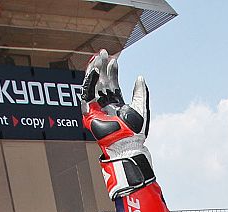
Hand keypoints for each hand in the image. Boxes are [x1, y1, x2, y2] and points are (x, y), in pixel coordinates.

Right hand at [81, 50, 154, 196]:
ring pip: (93, 86)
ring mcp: (96, 108)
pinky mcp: (89, 113)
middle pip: (101, 82)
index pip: (112, 84)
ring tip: (98, 58)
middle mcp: (105, 105)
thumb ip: (140, 92)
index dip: (112, 71)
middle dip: (101, 67)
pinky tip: (93, 71)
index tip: (114, 59)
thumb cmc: (136, 131)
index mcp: (117, 104)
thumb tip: (140, 78)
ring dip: (94, 71)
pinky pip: (86, 95)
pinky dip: (89, 82)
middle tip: (103, 53)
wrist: (127, 143)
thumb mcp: (141, 107)